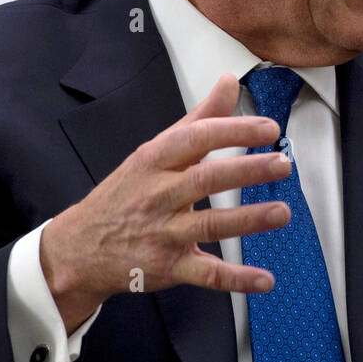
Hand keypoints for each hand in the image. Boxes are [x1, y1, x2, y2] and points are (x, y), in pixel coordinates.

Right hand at [41, 73, 291, 331]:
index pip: (196, 138)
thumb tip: (230, 82)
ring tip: (283, 212)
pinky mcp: (168, 267)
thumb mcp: (155, 151)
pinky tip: (266, 280)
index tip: (269, 129)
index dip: (234, 131)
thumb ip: (199, 119)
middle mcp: (158, 195)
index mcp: (155, 161)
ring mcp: (163, 233)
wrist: (79, 248)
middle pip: (205, 179)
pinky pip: (206, 274)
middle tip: (283, 164)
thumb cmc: (127, 193)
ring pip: (210, 225)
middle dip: (247, 170)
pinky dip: (237, 279)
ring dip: (248, 219)